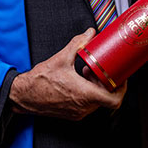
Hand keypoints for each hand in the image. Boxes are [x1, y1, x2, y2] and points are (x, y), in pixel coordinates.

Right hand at [8, 28, 127, 120]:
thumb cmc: (40, 80)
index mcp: (84, 94)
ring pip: (97, 101)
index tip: (122, 78)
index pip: (114, 100)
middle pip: (107, 98)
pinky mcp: (72, 113)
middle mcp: (83, 107)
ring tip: (89, 71)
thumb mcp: (61, 57)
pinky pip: (88, 104)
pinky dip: (89, 91)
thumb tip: (90, 33)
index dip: (122, 89)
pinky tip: (80, 78)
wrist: (24, 94)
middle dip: (108, 82)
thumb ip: (78, 43)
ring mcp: (78, 112)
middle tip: (104, 69)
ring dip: (98, 86)